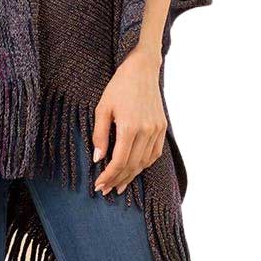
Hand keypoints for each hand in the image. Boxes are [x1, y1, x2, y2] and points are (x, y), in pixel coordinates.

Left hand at [91, 48, 167, 195]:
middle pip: (133, 165)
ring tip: (119, 184)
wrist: (142, 69)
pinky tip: (135, 169)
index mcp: (130, 127)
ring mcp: (157, 129)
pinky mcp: (162, 127)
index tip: (99, 185)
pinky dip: (144, 164)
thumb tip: (98, 158)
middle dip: (118, 180)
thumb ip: (100, 134)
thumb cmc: (119, 86)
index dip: (109, 176)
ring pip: (145, 162)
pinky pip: (154, 153)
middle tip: (106, 190)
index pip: (120, 161)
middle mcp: (146, 131)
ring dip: (132, 175)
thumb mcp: (103, 107)